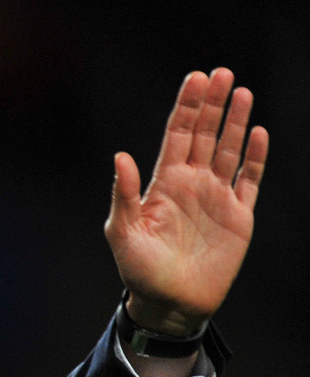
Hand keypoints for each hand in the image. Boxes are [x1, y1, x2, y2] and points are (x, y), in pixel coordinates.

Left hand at [104, 68, 267, 334]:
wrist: (169, 304)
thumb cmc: (139, 271)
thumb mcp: (123, 232)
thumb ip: (124, 194)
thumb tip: (120, 156)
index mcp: (163, 183)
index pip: (177, 135)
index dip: (186, 108)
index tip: (195, 78)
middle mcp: (191, 184)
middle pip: (204, 134)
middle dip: (212, 104)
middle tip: (220, 73)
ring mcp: (216, 197)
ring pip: (229, 150)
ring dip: (235, 122)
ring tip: (241, 90)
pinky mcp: (238, 216)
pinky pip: (249, 180)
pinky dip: (255, 157)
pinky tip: (258, 133)